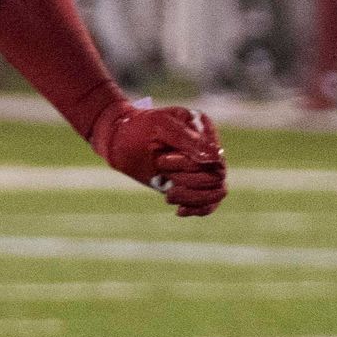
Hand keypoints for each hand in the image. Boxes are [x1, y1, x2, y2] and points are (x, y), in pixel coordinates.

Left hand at [95, 98, 225, 216]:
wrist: (119, 140)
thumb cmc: (138, 128)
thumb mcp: (162, 126)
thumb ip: (189, 140)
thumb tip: (217, 159)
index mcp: (206, 131)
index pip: (215, 159)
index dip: (190, 166)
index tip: (161, 160)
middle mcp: (209, 150)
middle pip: (216, 178)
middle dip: (187, 180)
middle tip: (160, 170)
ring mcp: (203, 168)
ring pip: (216, 192)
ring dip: (192, 197)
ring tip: (168, 195)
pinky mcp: (193, 185)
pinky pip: (209, 204)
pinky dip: (197, 209)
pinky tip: (179, 210)